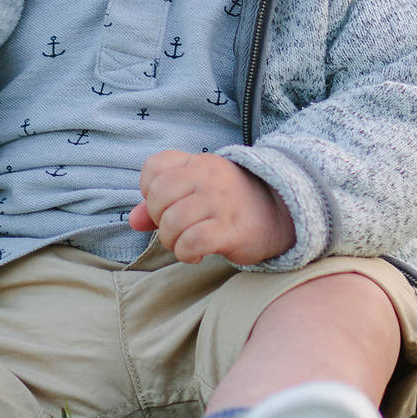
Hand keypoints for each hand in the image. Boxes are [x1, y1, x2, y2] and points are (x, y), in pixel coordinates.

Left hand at [128, 150, 295, 264]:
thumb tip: (133, 220)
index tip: (165, 204)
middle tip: (175, 228)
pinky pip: (192, 242)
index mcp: (199, 162)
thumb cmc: (231, 204)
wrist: (282, 216)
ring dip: (171, 241)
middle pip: (158, 196)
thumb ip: (162, 202)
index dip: (149, 190)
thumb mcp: (197, 192)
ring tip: (186, 243)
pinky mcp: (231, 230)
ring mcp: (220, 202)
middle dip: (159, 219)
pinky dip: (186, 254)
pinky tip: (197, 254)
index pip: (154, 166)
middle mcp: (209, 177)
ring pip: (172, 222)